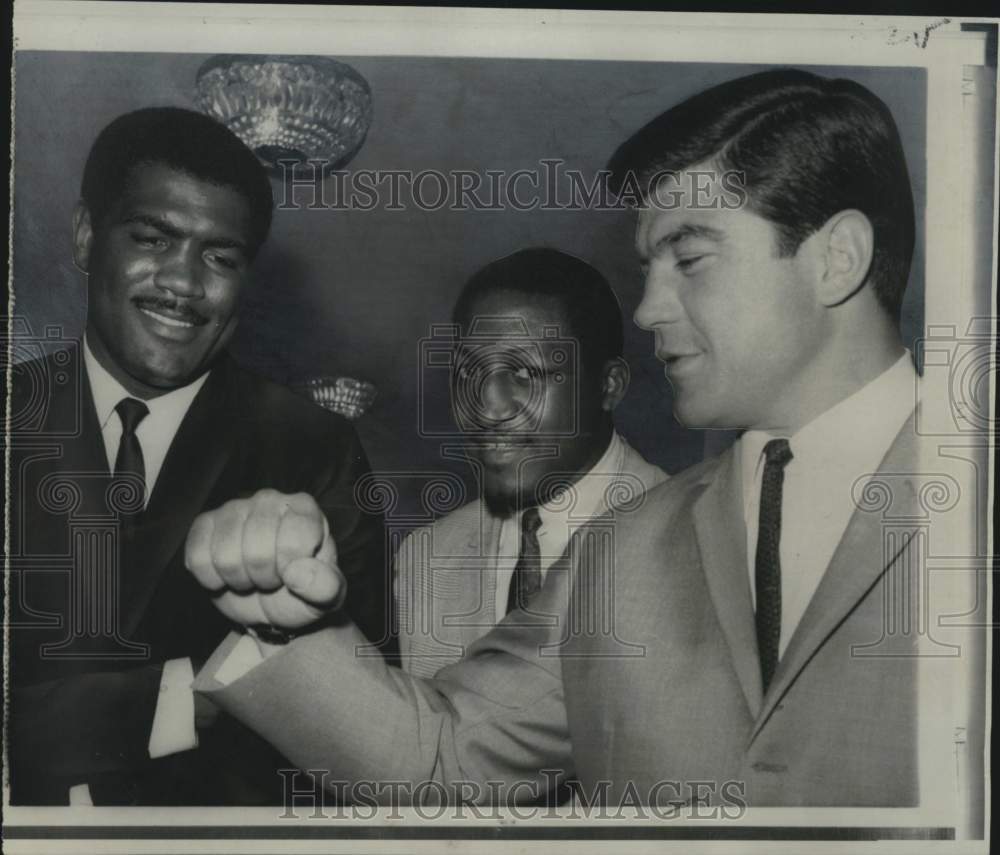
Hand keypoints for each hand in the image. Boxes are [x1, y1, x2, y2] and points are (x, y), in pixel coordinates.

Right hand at [185, 490, 344, 630]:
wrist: (269, 603)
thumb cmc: (302, 593)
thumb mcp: (326, 597)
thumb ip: (326, 586)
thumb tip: (297, 573)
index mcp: (305, 509)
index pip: (293, 540)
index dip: (289, 570)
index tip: (294, 575)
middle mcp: (270, 500)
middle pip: (257, 551)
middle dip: (264, 578)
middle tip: (272, 579)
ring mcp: (234, 508)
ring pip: (224, 555)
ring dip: (238, 579)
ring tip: (252, 576)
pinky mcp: (205, 524)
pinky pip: (197, 556)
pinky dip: (211, 577)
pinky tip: (226, 575)